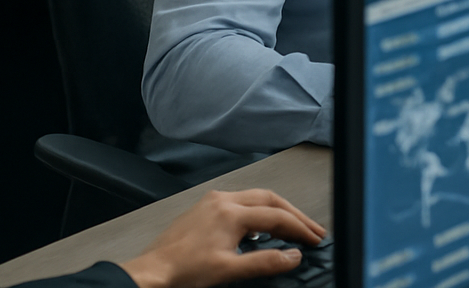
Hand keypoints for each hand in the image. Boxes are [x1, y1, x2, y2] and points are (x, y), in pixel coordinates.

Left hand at [118, 189, 325, 287]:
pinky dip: (258, 212)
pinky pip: (240, 202)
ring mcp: (212, 202)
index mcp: (231, 213)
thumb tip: (293, 256)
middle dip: (293, 214)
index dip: (300, 228)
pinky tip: (261, 228)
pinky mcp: (205, 209)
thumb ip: (265, 262)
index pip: (276, 217)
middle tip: (312, 229)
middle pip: (269, 200)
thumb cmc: (184, 271)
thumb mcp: (229, 271)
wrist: (153, 270)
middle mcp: (223, 200)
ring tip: (293, 227)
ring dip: (276, 211)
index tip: (316, 239)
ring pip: (255, 198)